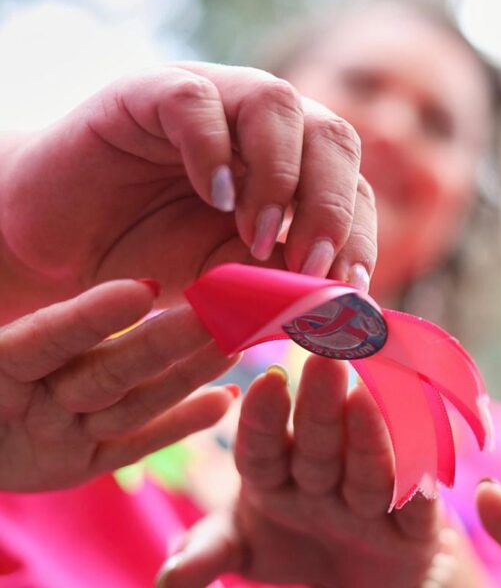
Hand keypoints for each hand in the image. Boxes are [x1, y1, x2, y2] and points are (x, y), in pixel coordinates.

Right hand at [0, 63, 375, 318]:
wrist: (68, 245)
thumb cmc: (155, 259)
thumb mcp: (231, 280)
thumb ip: (279, 278)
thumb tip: (337, 295)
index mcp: (294, 172)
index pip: (353, 189)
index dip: (359, 237)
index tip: (349, 289)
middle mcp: (263, 130)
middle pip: (333, 137)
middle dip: (331, 206)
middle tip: (308, 266)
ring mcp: (213, 102)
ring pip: (276, 104)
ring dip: (279, 178)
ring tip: (254, 237)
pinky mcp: (152, 94)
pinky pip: (197, 101)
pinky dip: (213, 151)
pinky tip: (213, 198)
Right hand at [0, 279, 238, 490]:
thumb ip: (45, 322)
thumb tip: (121, 279)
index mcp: (0, 368)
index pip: (45, 340)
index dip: (92, 318)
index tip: (146, 288)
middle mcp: (34, 408)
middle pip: (105, 375)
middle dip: (164, 344)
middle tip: (216, 313)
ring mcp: (62, 440)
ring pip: (132, 408)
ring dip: (187, 377)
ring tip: (233, 345)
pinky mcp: (84, 464)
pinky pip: (138, 444)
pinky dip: (183, 423)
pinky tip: (226, 399)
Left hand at [157, 357, 486, 587]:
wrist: (365, 573)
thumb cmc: (298, 543)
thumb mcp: (246, 548)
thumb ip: (210, 550)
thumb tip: (167, 577)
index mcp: (276, 472)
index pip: (263, 446)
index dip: (265, 417)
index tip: (265, 383)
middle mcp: (324, 475)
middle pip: (318, 444)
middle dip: (319, 406)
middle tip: (323, 357)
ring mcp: (369, 497)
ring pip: (366, 468)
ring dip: (368, 436)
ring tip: (368, 397)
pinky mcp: (415, 523)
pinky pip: (415, 507)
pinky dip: (421, 489)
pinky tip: (424, 467)